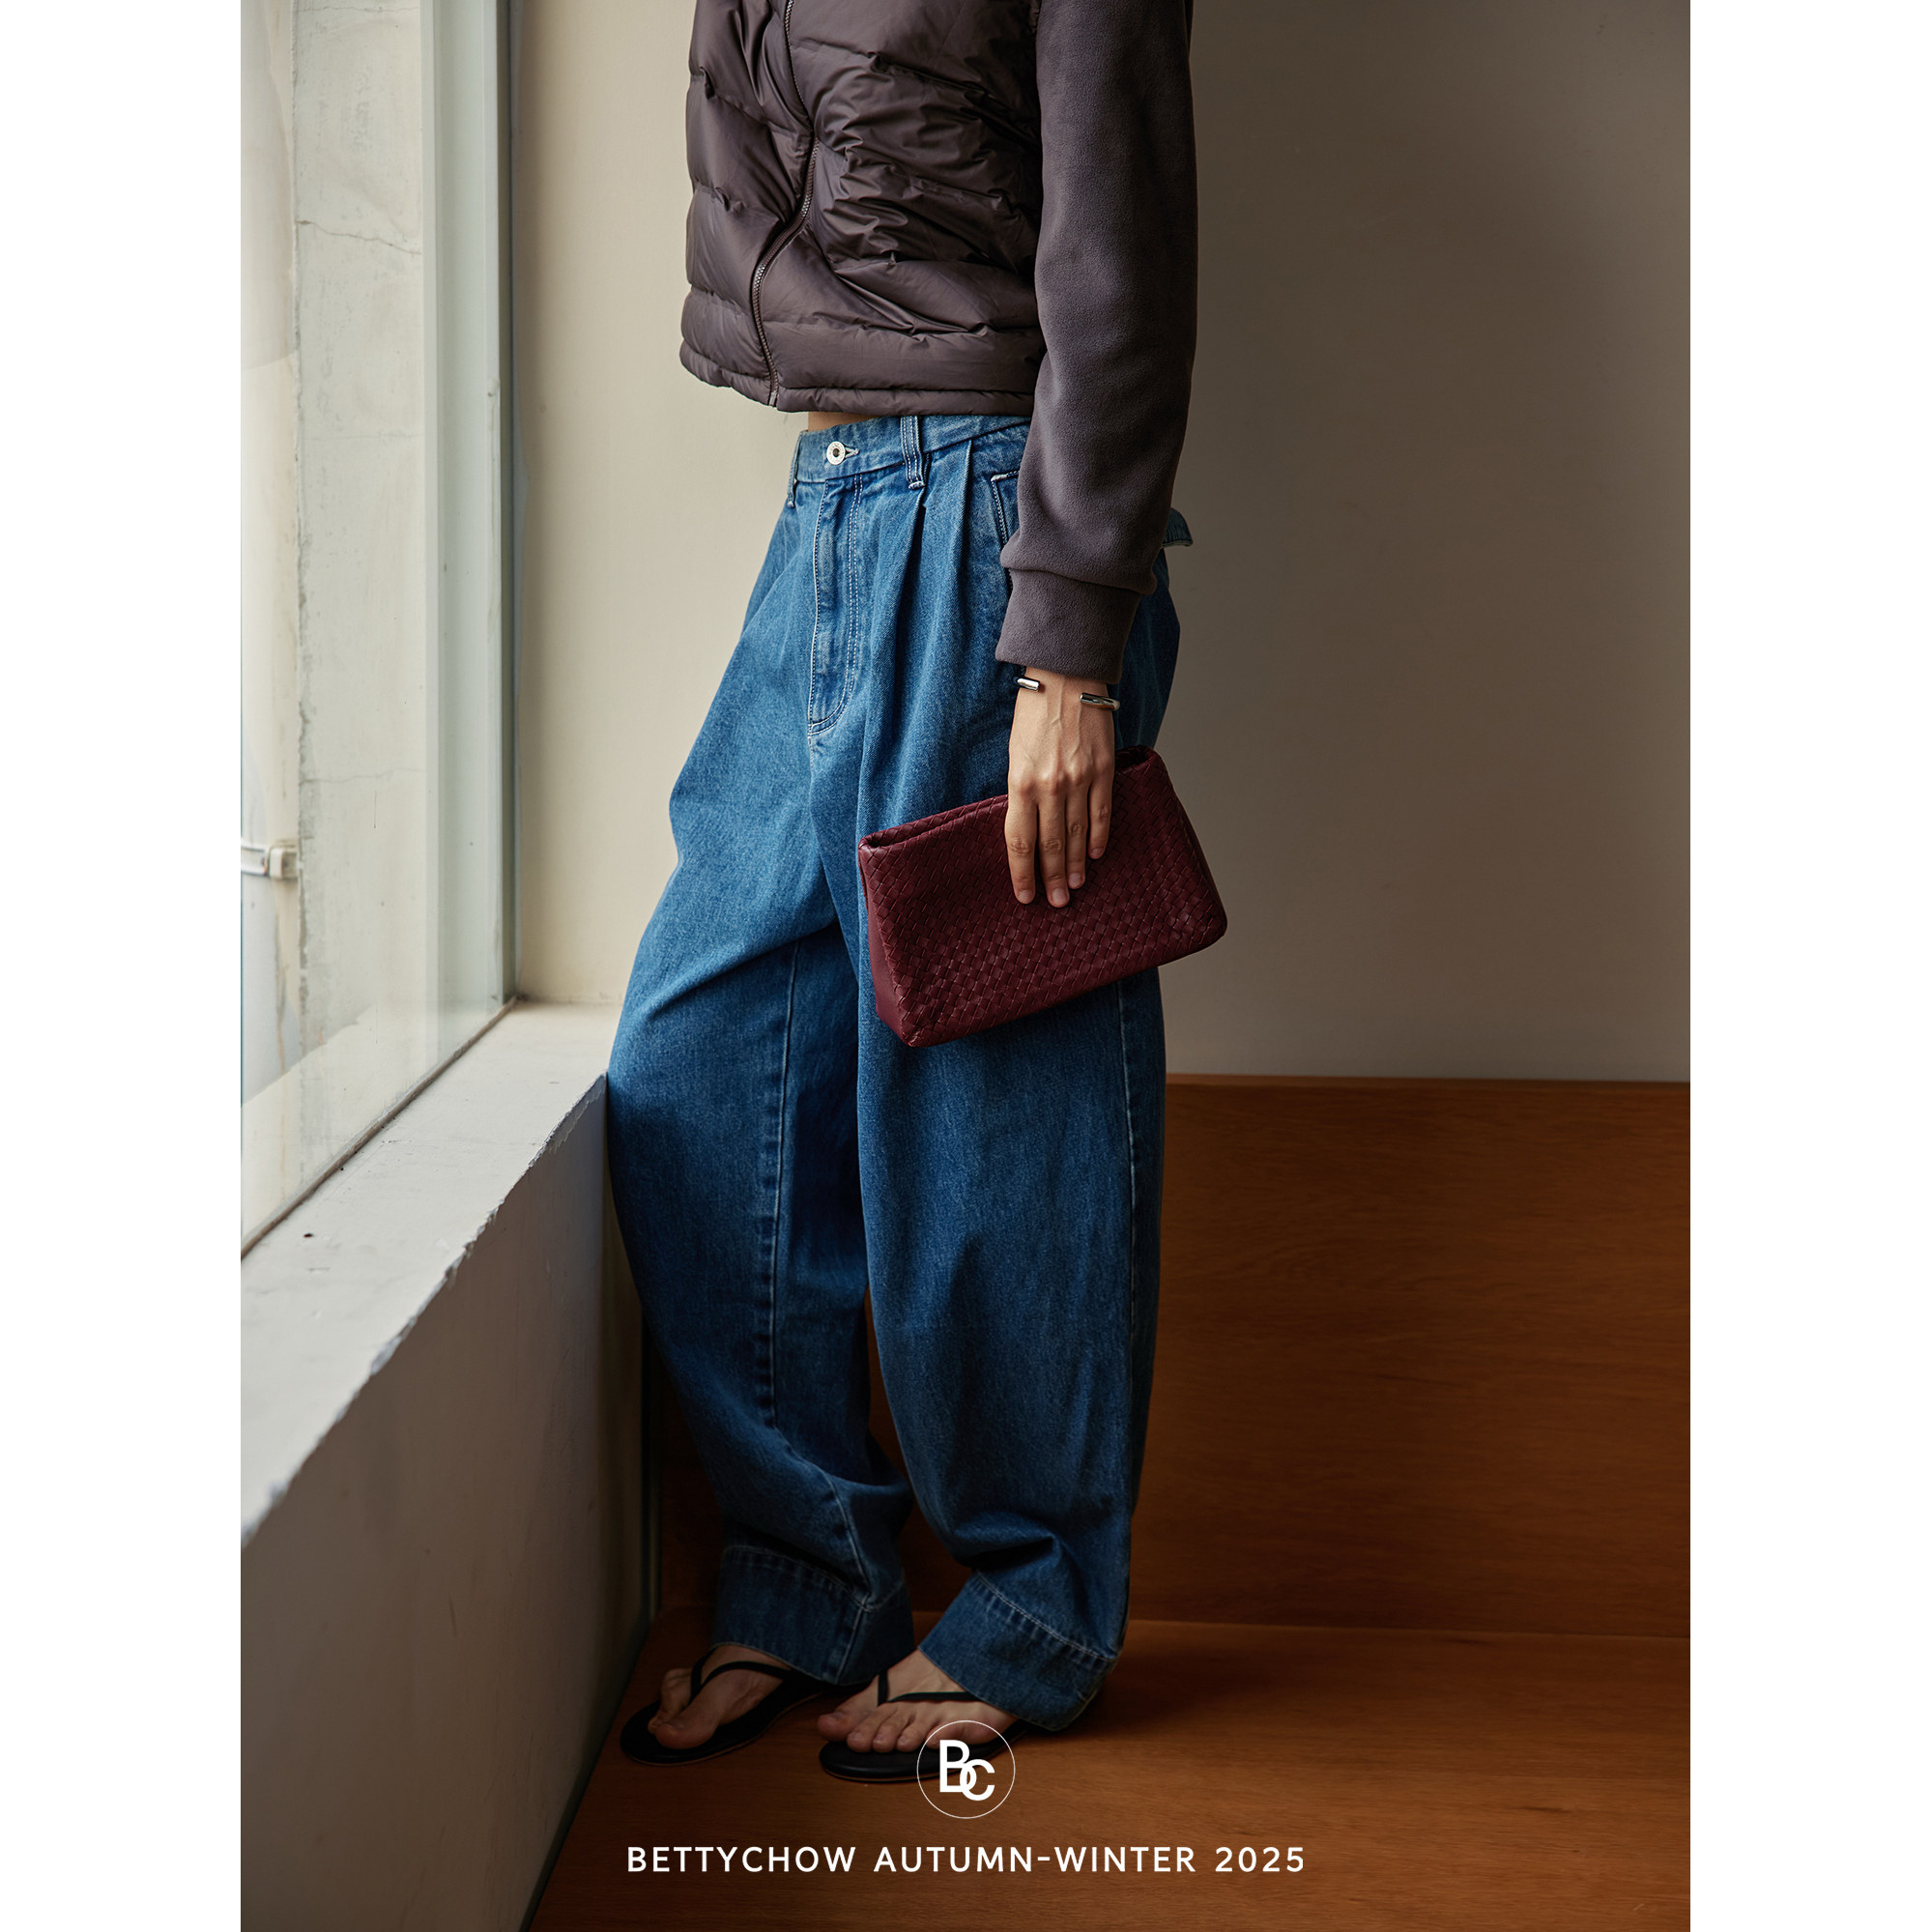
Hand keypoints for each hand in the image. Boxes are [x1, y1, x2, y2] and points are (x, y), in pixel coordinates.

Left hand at [1005, 667, 1114, 905]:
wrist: (1066, 676)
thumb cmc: (1034, 713)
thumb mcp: (1015, 753)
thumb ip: (1021, 790)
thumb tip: (1027, 827)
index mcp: (1021, 782)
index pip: (1020, 840)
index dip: (1022, 872)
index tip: (1025, 896)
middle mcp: (1050, 786)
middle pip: (1050, 844)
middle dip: (1051, 878)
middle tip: (1056, 902)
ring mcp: (1079, 779)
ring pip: (1077, 834)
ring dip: (1075, 864)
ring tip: (1074, 886)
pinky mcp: (1103, 769)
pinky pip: (1102, 812)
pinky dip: (1098, 836)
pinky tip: (1095, 854)